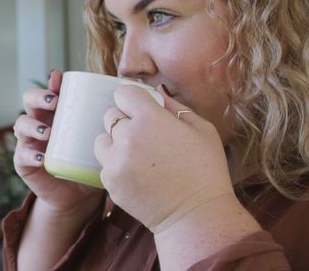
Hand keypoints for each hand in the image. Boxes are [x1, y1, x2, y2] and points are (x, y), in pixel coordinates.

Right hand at [13, 70, 103, 215]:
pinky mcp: (25, 164)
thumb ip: (114, 121)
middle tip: (54, 103)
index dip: (51, 82)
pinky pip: (21, 156)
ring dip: (33, 125)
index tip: (59, 79)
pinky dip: (29, 154)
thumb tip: (150, 96)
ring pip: (21, 125)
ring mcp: (31, 142)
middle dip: (38, 98)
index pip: (49, 89)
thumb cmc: (92, 162)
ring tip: (48, 131)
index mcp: (58, 113)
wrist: (79, 197)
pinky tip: (41, 157)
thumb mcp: (102, 139)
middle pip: (29, 100)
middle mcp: (41, 122)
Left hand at [94, 84, 235, 232]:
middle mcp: (127, 137)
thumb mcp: (202, 129)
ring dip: (115, 143)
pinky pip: (105, 164)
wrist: (196, 215)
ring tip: (138, 156)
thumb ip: (175, 106)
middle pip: (110, 115)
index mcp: (150, 119)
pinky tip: (137, 174)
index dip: (133, 99)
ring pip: (102, 140)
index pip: (123, 92)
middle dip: (125, 121)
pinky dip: (116, 166)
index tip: (141, 108)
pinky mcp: (110, 182)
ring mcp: (115, 161)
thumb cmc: (206, 170)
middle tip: (145, 136)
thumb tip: (156, 94)